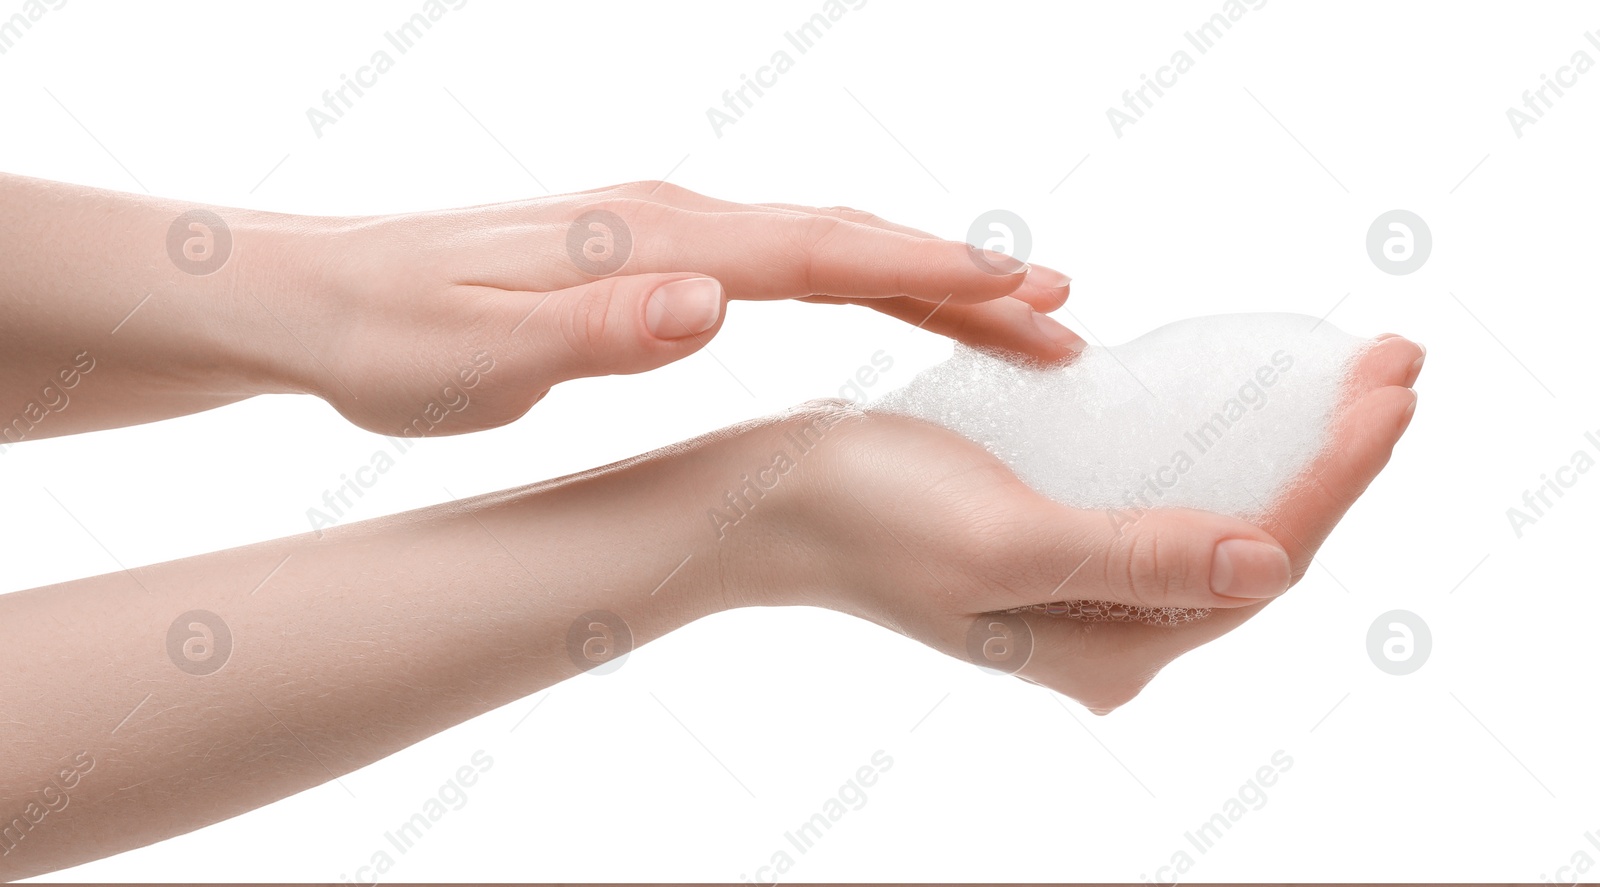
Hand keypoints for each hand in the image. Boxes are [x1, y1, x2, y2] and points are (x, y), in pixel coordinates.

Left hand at [282, 181, 1081, 436]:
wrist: (319, 296)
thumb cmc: (391, 340)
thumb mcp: (480, 356)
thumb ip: (600, 329)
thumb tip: (715, 301)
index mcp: (652, 243)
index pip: (820, 253)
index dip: (930, 273)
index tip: (1027, 293)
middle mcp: (673, 220)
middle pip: (845, 240)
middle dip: (959, 277)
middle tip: (1062, 315)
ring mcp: (663, 232)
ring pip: (822, 248)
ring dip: (918, 282)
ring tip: (1007, 321)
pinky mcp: (647, 255)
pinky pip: (781, 263)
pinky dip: (853, 283)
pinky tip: (879, 308)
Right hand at [743, 334, 1423, 712]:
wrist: (771, 501)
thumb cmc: (867, 512)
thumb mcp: (1003, 539)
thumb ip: (1137, 556)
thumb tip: (1271, 560)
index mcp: (1110, 648)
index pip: (1261, 559)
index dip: (1337, 474)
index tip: (1392, 383)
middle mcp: (1113, 636)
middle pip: (1257, 543)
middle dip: (1331, 457)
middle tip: (1394, 360)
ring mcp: (1089, 596)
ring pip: (1222, 522)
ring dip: (1286, 447)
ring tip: (1347, 373)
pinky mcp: (1065, 551)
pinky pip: (1172, 505)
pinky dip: (1219, 451)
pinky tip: (1246, 404)